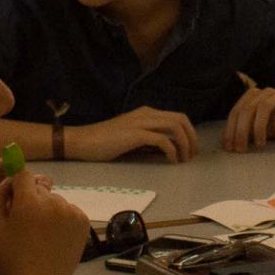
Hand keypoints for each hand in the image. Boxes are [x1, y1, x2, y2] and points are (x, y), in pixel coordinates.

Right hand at [0, 168, 90, 274]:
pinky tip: (54, 237)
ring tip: (41, 234)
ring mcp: (70, 211)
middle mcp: (52, 202)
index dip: (17, 185)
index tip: (15, 199)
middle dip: (32, 200)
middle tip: (27, 224)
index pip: (23, 175)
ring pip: (55, 200)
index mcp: (28, 202)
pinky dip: (62, 219)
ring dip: (47, 210)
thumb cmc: (12, 256)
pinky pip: (68, 211)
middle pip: (39, 188)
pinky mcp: (83, 220)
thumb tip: (5, 177)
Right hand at [74, 107, 198, 162]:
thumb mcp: (132, 137)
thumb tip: (168, 149)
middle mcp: (146, 113)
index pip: (178, 117)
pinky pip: (162, 140)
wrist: (83, 141)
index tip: (190, 150)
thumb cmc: (105, 142)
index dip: (189, 133)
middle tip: (191, 156)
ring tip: (183, 160)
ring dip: (184, 144)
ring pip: (175, 127)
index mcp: (146, 112)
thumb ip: (149, 139)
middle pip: (181, 119)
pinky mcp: (135, 134)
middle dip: (191, 138)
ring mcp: (141, 122)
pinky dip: (171, 151)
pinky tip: (170, 161)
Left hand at [224, 86, 274, 152]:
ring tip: (260, 144)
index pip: (236, 112)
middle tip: (241, 148)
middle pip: (247, 109)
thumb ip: (244, 132)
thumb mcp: (256, 129)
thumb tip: (227, 145)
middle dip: (241, 131)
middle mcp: (264, 93)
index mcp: (251, 96)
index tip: (229, 147)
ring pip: (264, 107)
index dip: (230, 130)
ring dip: (259, 127)